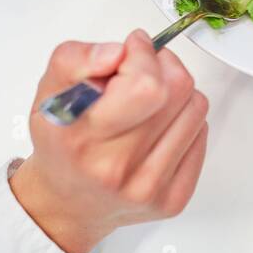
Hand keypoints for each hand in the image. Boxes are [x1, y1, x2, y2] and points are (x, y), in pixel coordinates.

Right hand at [10, 31, 209, 252]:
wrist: (67, 202)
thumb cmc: (62, 143)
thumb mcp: (50, 92)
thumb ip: (76, 60)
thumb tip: (118, 53)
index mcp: (82, 137)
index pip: (144, 86)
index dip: (144, 56)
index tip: (133, 50)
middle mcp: (115, 168)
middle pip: (177, 90)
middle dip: (163, 67)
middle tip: (141, 71)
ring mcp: (147, 187)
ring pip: (196, 108)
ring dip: (177, 93)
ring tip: (148, 102)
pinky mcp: (173, 198)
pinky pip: (202, 135)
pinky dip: (184, 121)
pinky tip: (158, 127)